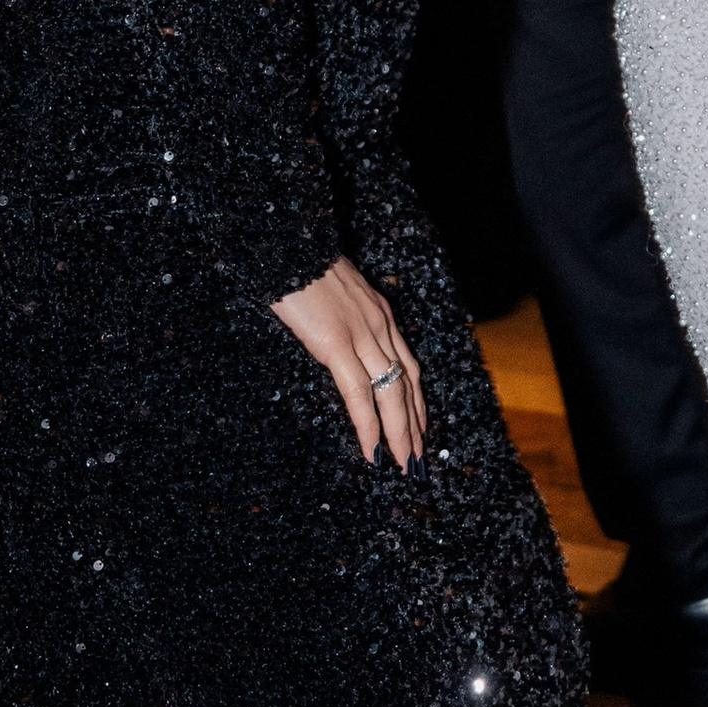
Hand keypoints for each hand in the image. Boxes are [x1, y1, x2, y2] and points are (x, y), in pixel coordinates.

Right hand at [269, 256, 425, 464]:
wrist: (287, 241)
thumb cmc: (299, 264)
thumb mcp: (332, 291)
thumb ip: (342, 317)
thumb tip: (334, 336)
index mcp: (380, 315)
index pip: (408, 367)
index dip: (416, 401)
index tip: (420, 428)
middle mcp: (380, 326)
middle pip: (407, 385)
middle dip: (415, 426)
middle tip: (419, 460)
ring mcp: (362, 335)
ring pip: (392, 394)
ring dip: (401, 434)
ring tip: (405, 465)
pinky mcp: (336, 343)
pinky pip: (358, 393)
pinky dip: (369, 425)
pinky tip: (373, 450)